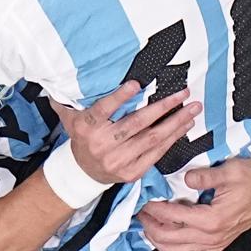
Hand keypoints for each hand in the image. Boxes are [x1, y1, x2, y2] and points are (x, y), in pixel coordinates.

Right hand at [53, 82, 202, 185]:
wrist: (82, 172)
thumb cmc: (81, 135)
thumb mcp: (70, 117)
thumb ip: (67, 99)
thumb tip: (58, 77)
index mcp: (86, 127)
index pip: (103, 110)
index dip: (119, 97)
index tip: (136, 84)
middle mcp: (102, 145)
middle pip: (137, 124)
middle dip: (164, 107)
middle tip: (184, 93)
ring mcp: (118, 161)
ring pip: (152, 139)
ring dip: (176, 123)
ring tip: (192, 109)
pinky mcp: (131, 173)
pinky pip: (156, 154)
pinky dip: (172, 139)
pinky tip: (184, 126)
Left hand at [139, 156, 250, 250]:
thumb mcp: (229, 170)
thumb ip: (203, 177)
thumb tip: (184, 179)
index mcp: (211, 219)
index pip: (171, 217)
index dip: (153, 208)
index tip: (142, 198)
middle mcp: (212, 237)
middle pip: (168, 240)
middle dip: (149, 226)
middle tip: (140, 212)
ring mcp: (217, 244)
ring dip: (160, 242)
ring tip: (150, 226)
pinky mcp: (222, 244)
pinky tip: (177, 242)